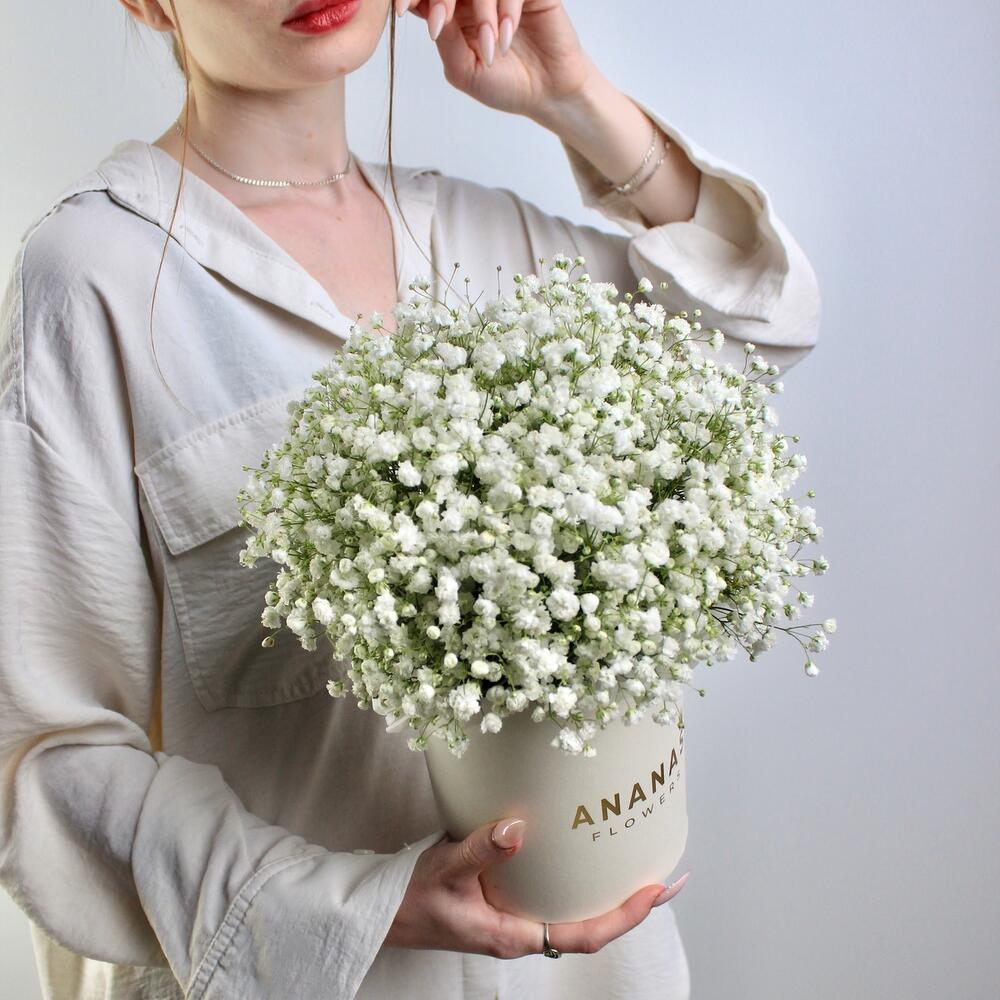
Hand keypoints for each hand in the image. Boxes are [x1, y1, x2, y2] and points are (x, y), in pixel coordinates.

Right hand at [384, 816, 688, 956]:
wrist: (385, 913)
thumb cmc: (412, 899)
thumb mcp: (445, 870)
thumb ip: (481, 850)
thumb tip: (519, 827)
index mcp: (515, 935)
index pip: (585, 934)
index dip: (625, 915)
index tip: (657, 890)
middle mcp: (523, 930)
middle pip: (592, 926)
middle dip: (632, 906)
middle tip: (668, 877)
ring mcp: (516, 917)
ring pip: (574, 911)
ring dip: (609, 894)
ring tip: (640, 865)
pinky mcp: (507, 901)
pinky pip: (554, 895)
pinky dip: (579, 879)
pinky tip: (585, 857)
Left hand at [393, 0, 597, 121]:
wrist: (547, 93)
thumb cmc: (506, 85)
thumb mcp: (464, 71)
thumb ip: (445, 39)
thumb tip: (425, 8)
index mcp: (452, 12)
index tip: (402, 10)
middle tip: (440, 22)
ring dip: (480, 14)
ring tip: (489, 48)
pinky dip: (506, 10)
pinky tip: (507, 38)